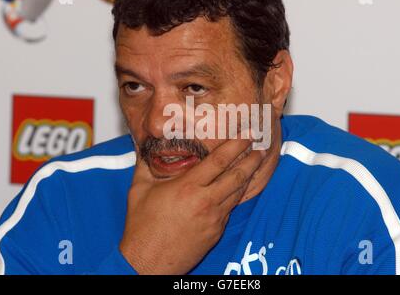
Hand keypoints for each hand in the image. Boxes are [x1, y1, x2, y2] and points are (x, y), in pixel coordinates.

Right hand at [119, 136, 264, 274]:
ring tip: (255, 164)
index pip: (219, 161)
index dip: (236, 145)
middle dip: (252, 160)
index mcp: (187, 188)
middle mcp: (205, 202)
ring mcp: (214, 218)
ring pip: (237, 193)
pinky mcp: (216, 232)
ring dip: (248, 177)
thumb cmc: (141, 228)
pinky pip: (229, 209)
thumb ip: (144, 165)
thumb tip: (143, 146)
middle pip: (237, 176)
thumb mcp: (139, 190)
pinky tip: (237, 189)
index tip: (246, 136)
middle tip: (260, 148)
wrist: (148, 263)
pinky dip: (235, 196)